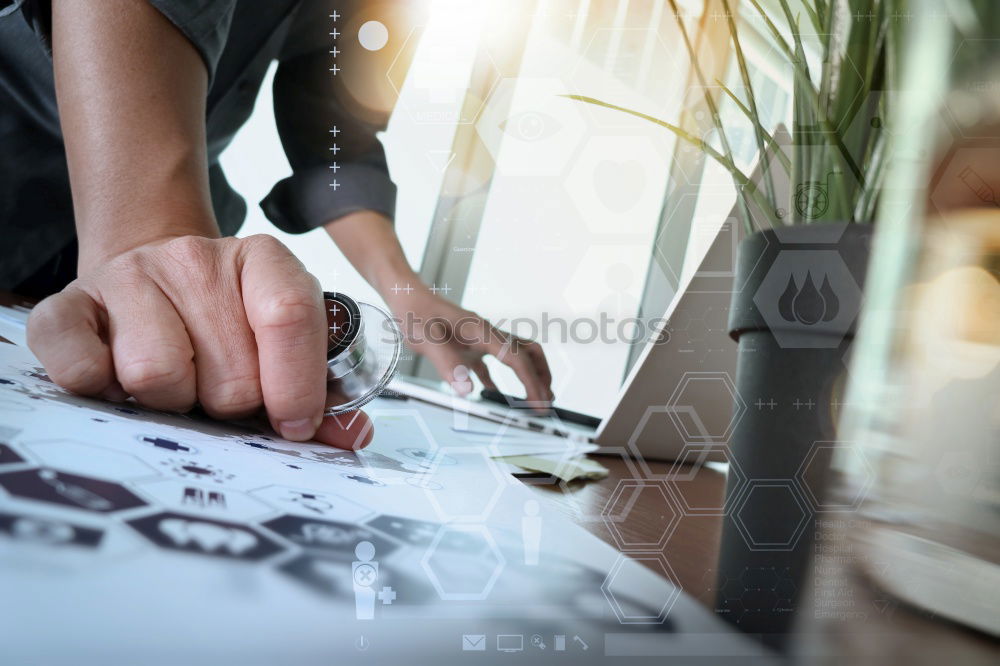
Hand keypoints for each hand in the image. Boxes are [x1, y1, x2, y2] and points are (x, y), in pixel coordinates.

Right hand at [27, 234, 371, 448]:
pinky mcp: (67, 307)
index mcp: (262, 260)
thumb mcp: (283, 344)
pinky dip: (99, 392)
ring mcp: (126, 277)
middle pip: (230, 374)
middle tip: (219, 391)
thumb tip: (352, 437)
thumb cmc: (226, 326)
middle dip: (230, 404)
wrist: (150, 278)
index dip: (297, 386)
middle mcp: (193, 258)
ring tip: (176, 385)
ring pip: (156, 376)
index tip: (293, 425)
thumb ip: (323, 392)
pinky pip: (79, 368)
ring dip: (171, 403)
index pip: (289, 316)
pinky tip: (118, 384)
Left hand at [386, 286, 553, 409]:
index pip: (517, 359)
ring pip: (516, 356)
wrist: (406, 296)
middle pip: (528, 353)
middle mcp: (486, 333)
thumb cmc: (416, 312)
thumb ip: (448, 364)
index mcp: (482, 331)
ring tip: (534, 397)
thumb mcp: (427, 340)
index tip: (539, 402)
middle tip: (547, 401)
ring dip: (528, 375)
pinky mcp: (469, 345)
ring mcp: (479, 339)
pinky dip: (500, 379)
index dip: (531, 382)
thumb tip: (467, 389)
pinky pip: (493, 362)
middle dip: (541, 376)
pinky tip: (495, 393)